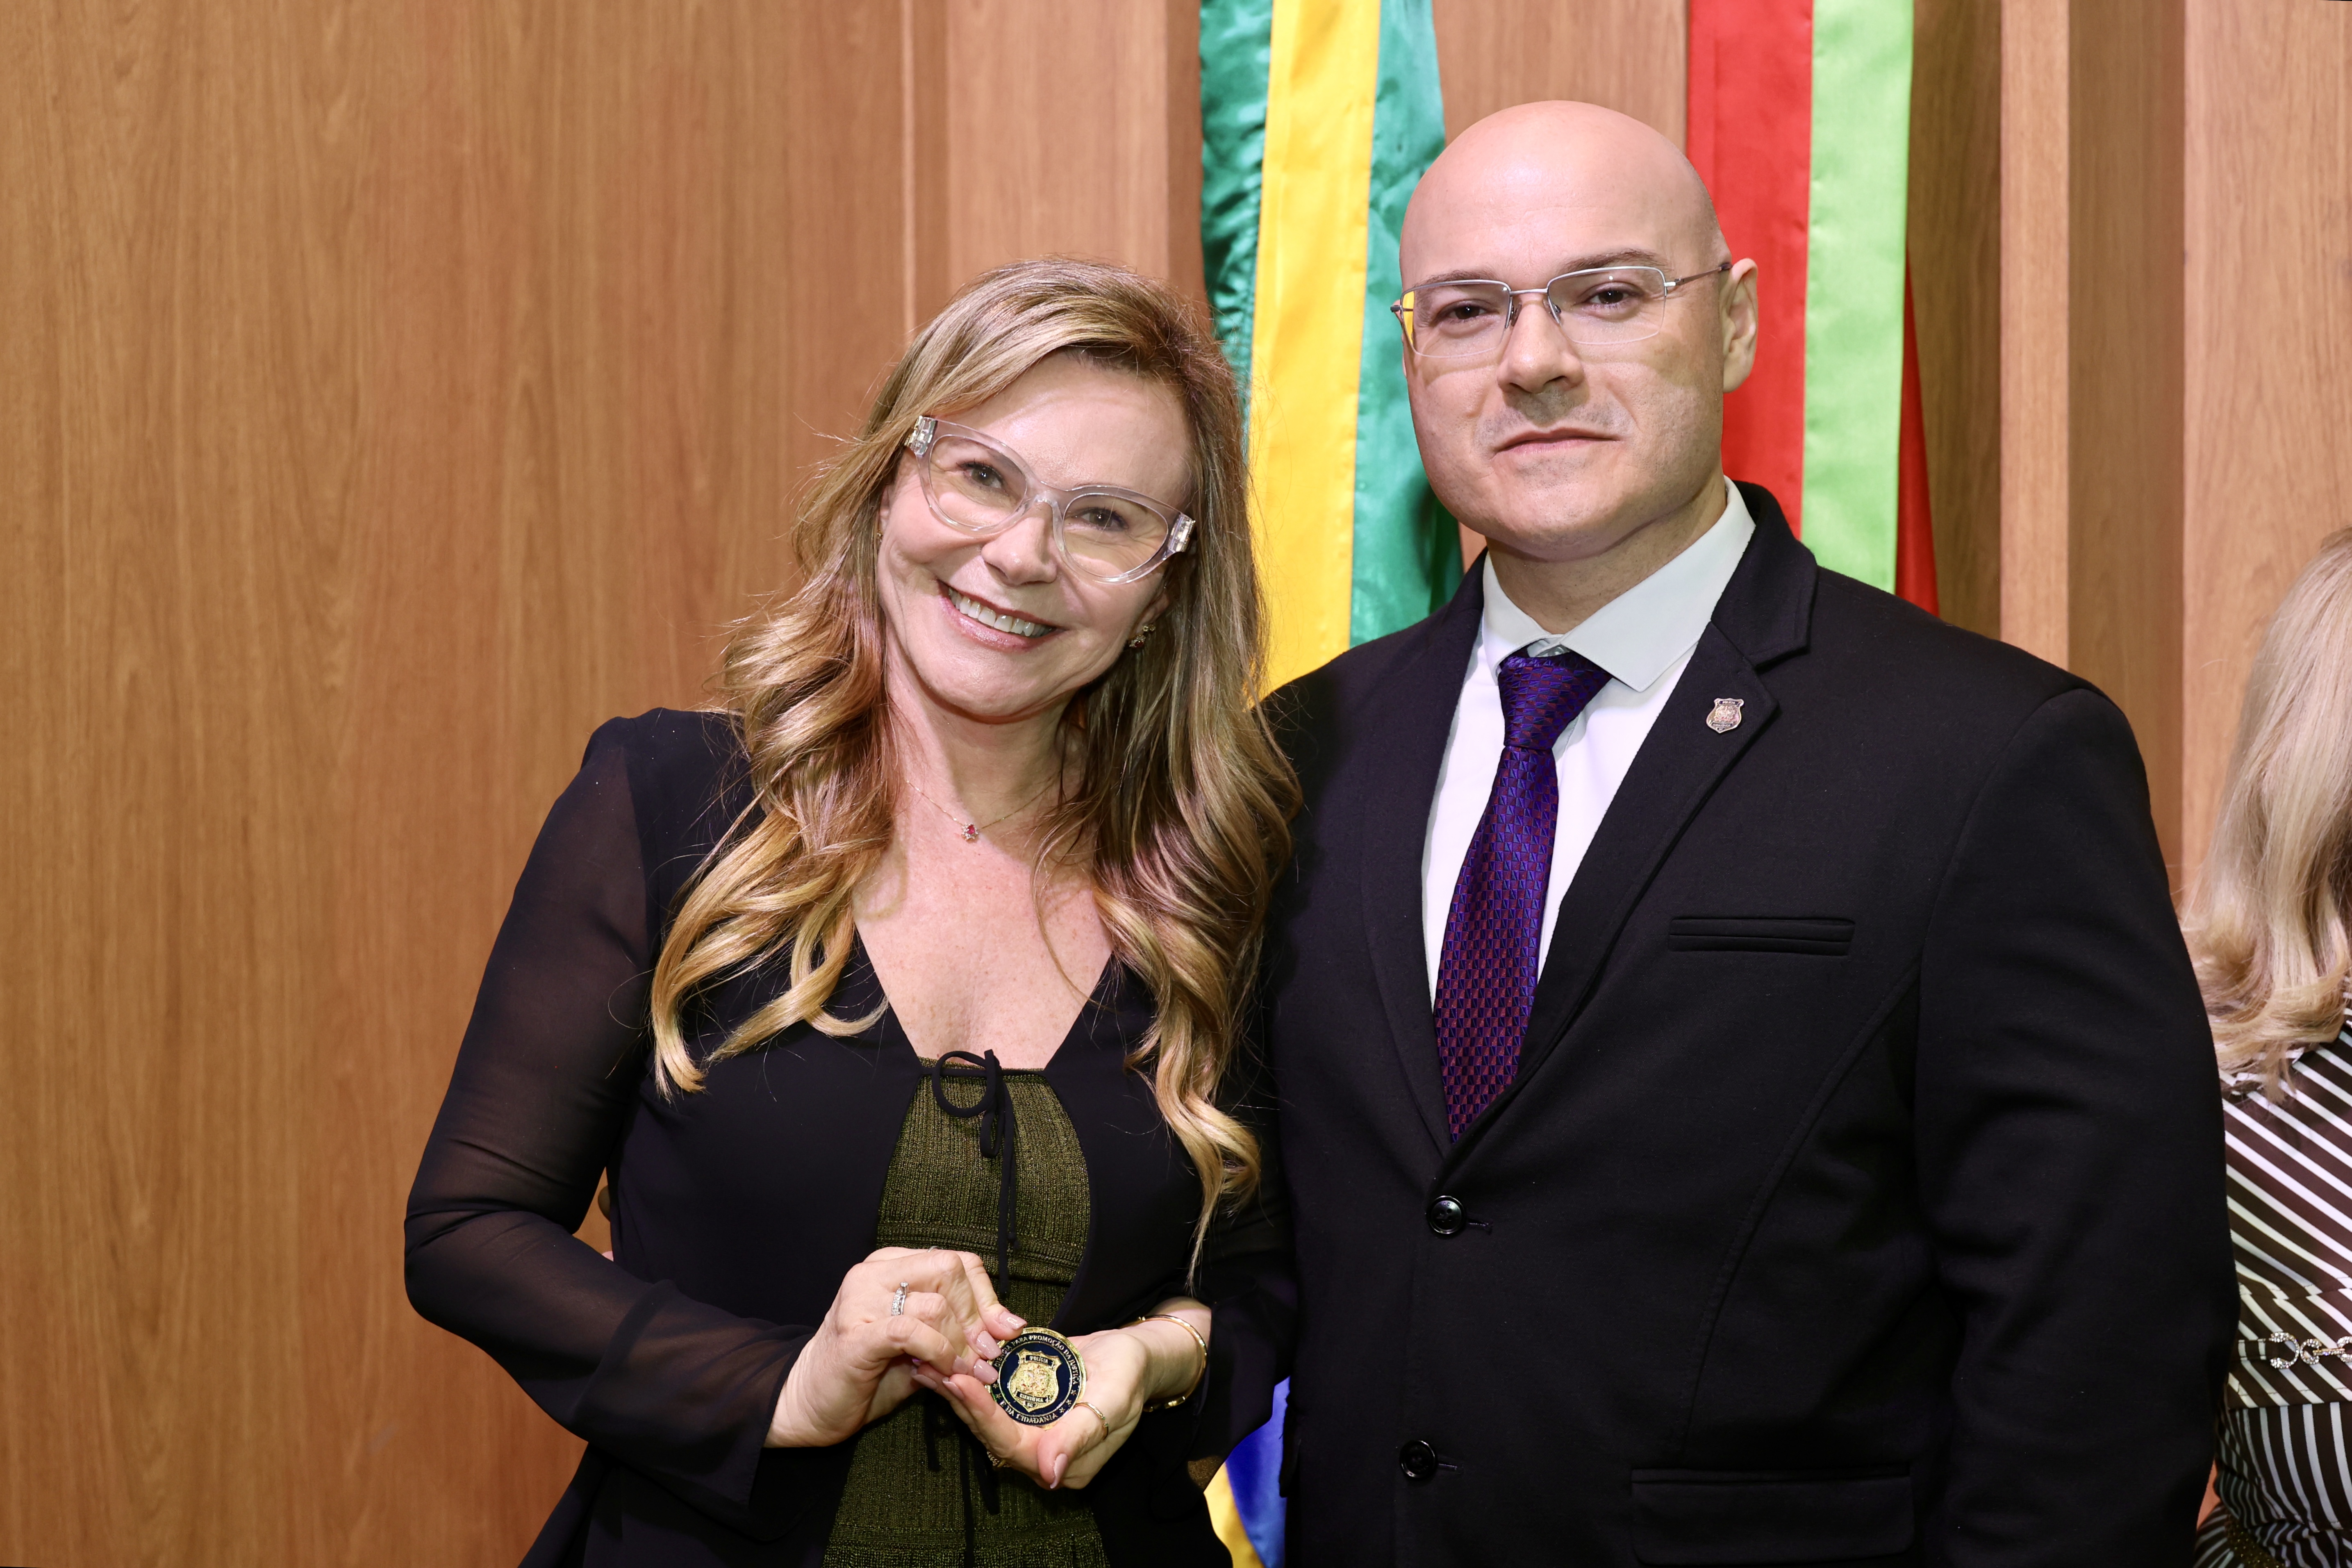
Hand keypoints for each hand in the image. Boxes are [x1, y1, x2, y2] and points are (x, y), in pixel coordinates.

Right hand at [766, 1247, 1025, 1447]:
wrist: (810, 1402)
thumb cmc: (868, 1373)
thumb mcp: (921, 1345)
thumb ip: (955, 1329)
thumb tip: (1006, 1327)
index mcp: (890, 1265)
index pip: (954, 1260)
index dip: (987, 1295)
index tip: (1006, 1329)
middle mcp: (873, 1273)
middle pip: (949, 1272)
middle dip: (978, 1317)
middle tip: (989, 1355)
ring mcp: (859, 1300)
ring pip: (935, 1305)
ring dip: (962, 1344)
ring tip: (972, 1372)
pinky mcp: (854, 1333)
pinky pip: (911, 1331)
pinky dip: (938, 1351)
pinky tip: (944, 1370)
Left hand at [916, 1303, 1208, 1490]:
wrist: (1140, 1354)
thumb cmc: (1132, 1374)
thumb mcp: (1114, 1401)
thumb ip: (1081, 1437)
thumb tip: (1050, 1475)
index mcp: (1063, 1462)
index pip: (1012, 1443)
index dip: (983, 1415)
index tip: (959, 1382)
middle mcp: (1042, 1453)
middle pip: (989, 1432)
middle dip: (958, 1401)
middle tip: (928, 1366)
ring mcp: (1033, 1431)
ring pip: (985, 1416)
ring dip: (954, 1391)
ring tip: (924, 1361)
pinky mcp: (1026, 1409)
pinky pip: (992, 1399)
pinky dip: (969, 1380)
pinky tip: (946, 1358)